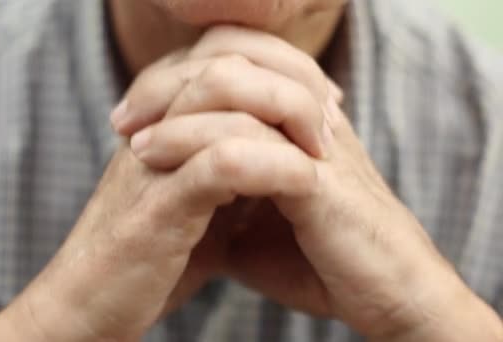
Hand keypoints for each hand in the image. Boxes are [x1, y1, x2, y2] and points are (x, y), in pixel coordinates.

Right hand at [0, 27, 325, 340]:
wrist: (88, 306)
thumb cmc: (145, 257)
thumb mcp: (193, 205)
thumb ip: (225, 176)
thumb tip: (277, 160)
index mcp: (159, 121)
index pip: (221, 57)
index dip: (280, 69)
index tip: (324, 104)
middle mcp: (152, 126)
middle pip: (224, 60)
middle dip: (290, 81)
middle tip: (331, 119)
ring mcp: (152, 158)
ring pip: (220, 92)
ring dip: (286, 113)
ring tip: (323, 148)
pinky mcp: (157, 205)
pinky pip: (220, 160)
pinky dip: (270, 164)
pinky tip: (302, 182)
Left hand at [118, 26, 502, 340]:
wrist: (384, 294)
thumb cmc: (320, 259)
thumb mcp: (258, 228)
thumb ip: (223, 204)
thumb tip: (182, 203)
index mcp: (291, 120)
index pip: (232, 59)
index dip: (177, 76)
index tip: (133, 115)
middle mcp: (304, 117)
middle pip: (232, 54)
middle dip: (167, 79)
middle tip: (124, 116)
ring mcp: (314, 143)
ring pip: (240, 90)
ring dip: (177, 112)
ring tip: (134, 142)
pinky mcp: (321, 182)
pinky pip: (256, 146)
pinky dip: (203, 150)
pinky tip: (168, 169)